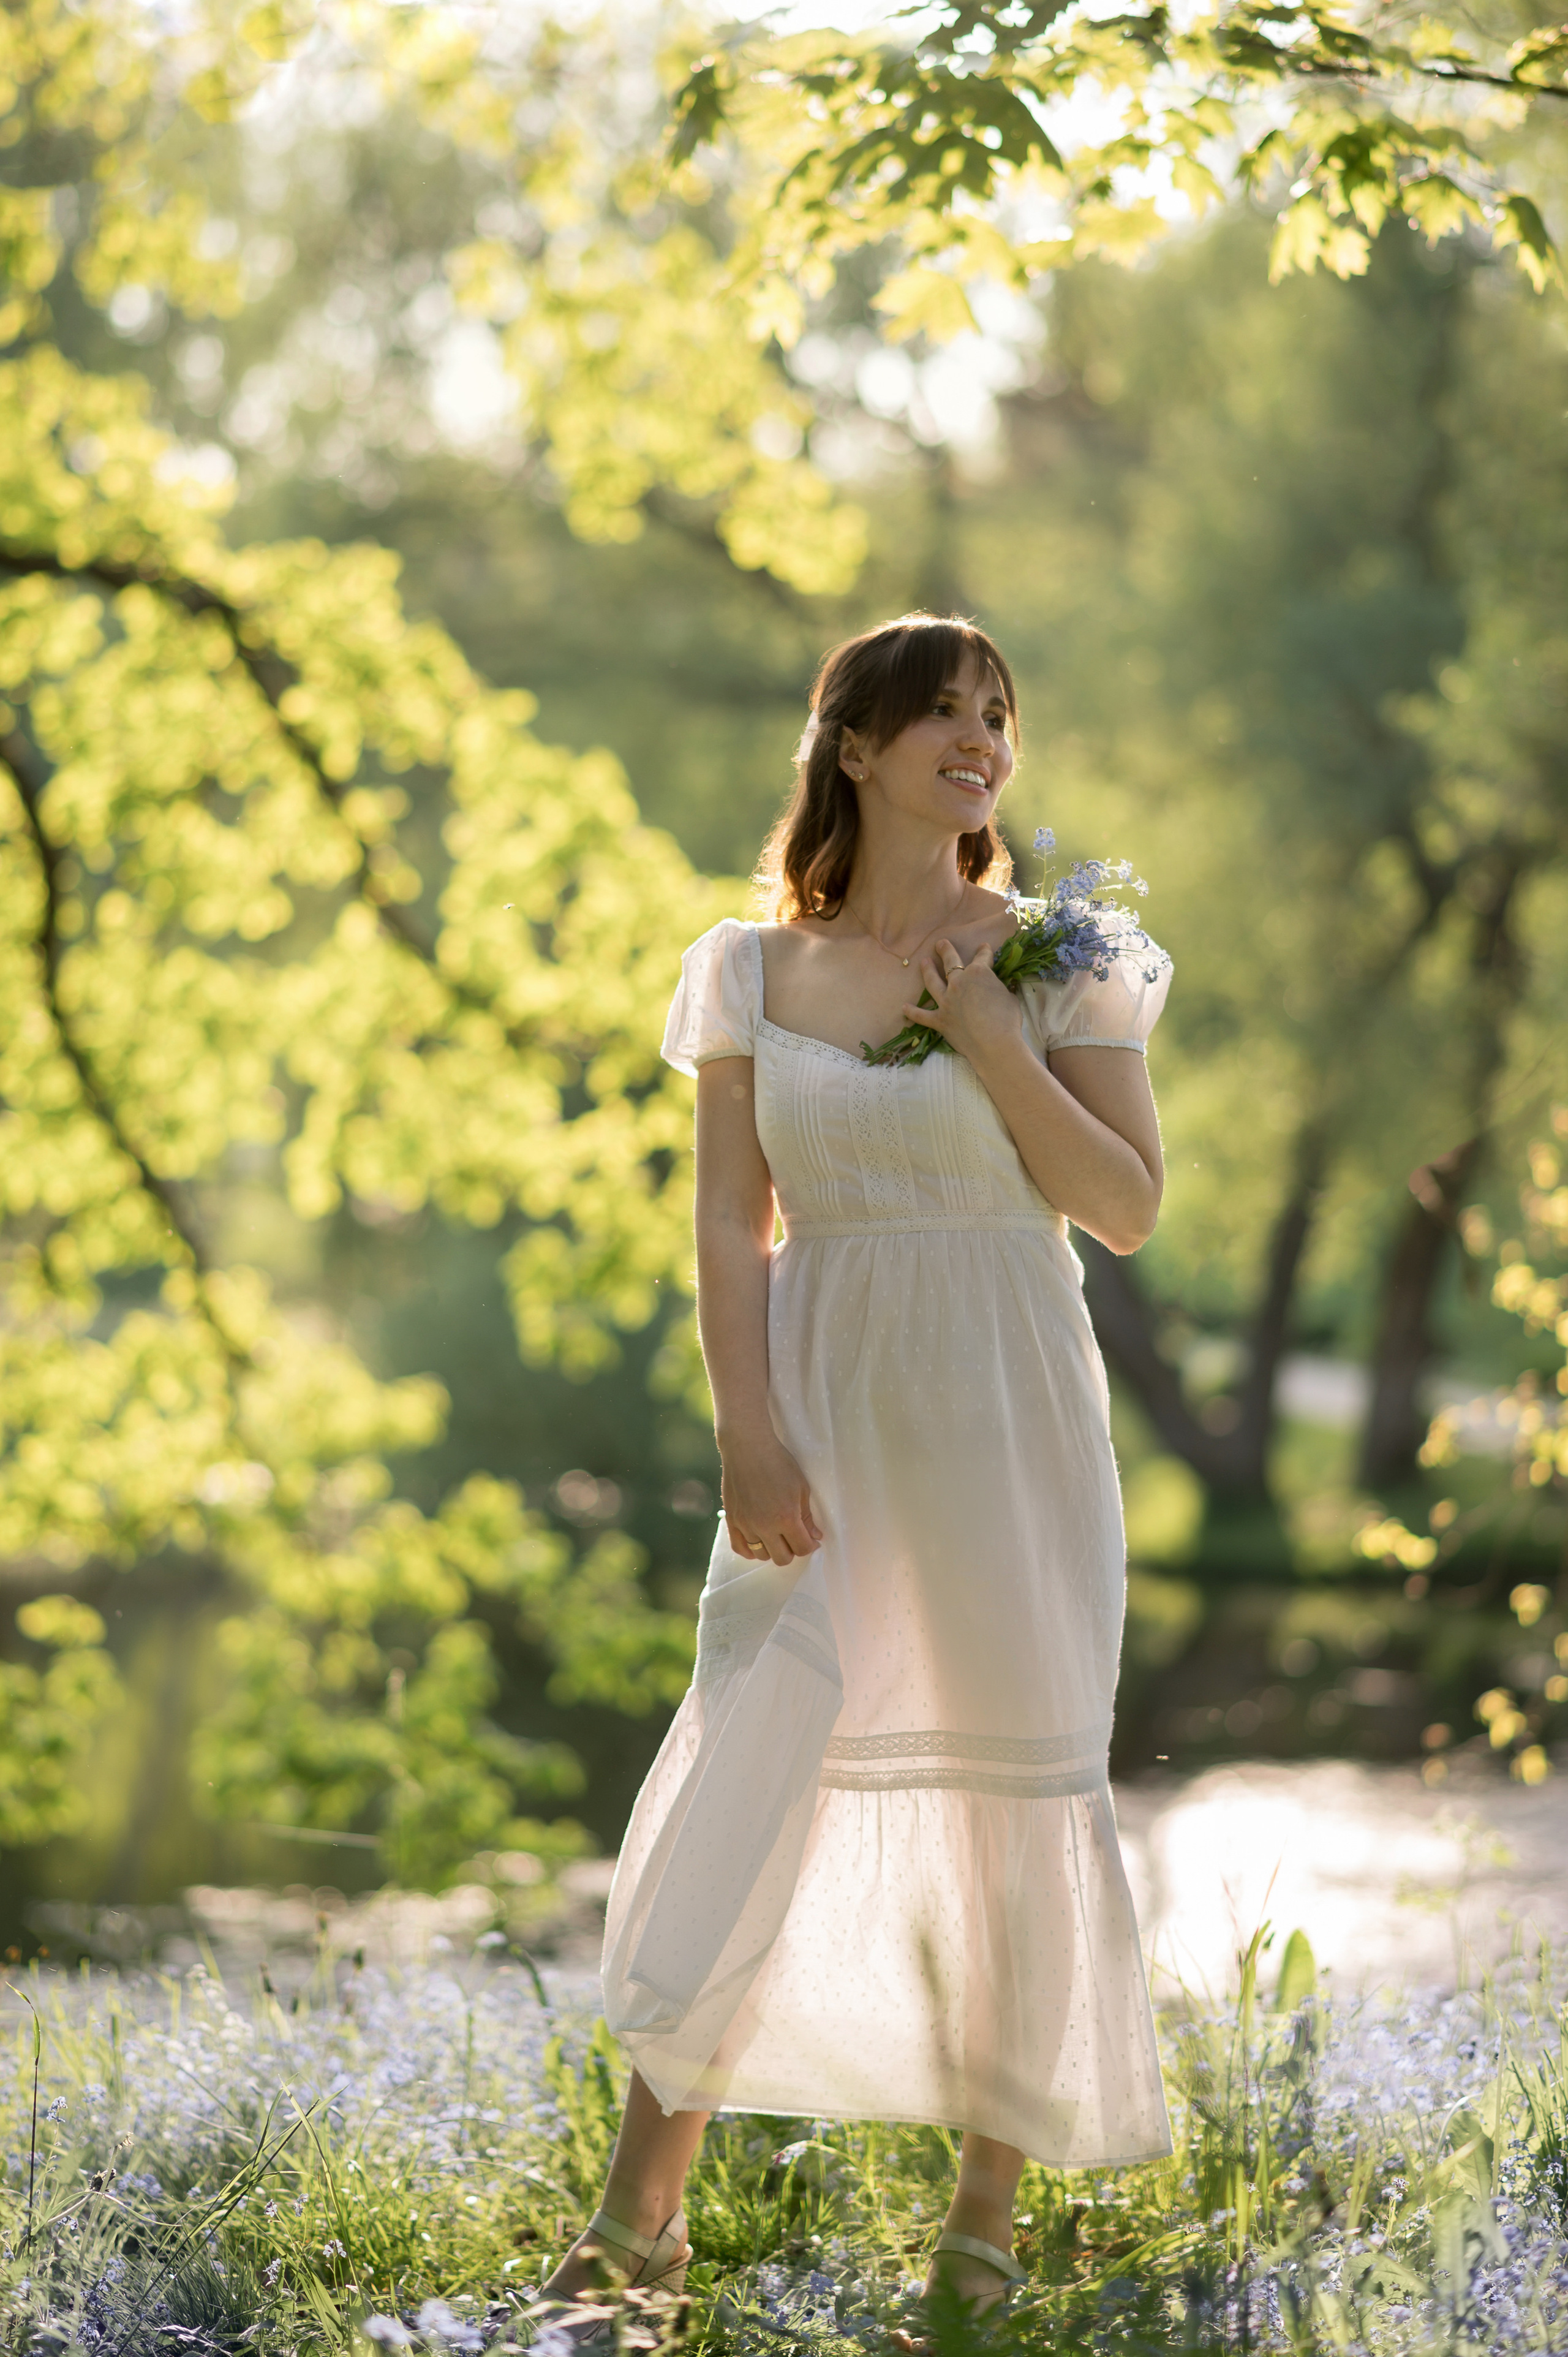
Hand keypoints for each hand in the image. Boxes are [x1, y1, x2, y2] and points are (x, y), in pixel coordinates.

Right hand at [719, 1428, 822, 1566]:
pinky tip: (758, 1542)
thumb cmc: (778, 1462)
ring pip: (762, 1555)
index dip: (810, 1546)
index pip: (802, 1548)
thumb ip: (807, 1516)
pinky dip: (751, 1550)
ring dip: (772, 1549)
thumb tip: (815, 1537)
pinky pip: (740, 1548)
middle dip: (793, 1550)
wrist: (747, 1447)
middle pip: (782, 1558)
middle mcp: (764, 1526)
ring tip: (776, 1535)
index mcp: (786, 1517)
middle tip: (794, 1537)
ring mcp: (746, 1525)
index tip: (811, 1539)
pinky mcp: (732, 1520)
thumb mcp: (801, 1487)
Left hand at [906, 938, 1021, 1066]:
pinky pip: (922, 1016)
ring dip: (927, 970)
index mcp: (979, 973)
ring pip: (932, 982)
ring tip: (923, 962)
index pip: (982, 957)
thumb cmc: (1008, 1020)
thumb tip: (1001, 990)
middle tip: (940, 943)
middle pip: (951, 962)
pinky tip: (904, 1007)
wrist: (994, 1044)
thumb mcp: (1009, 997)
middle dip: (946, 950)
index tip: (983, 947)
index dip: (984, 951)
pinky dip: (912, 1012)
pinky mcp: (939, 1020)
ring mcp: (946, 1001)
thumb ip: (1000, 989)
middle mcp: (959, 983)